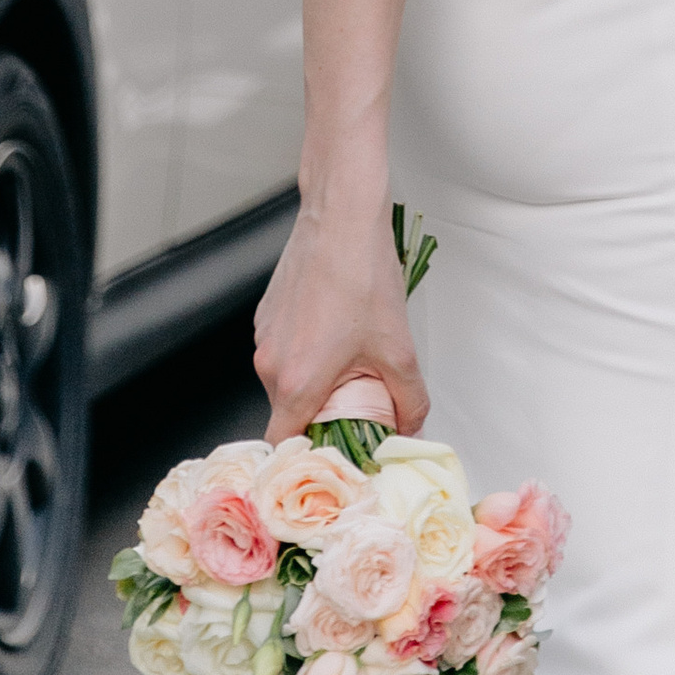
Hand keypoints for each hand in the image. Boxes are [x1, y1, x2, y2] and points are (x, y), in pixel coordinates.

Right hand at [253, 191, 428, 437]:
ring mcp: (264, 335)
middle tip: (356, 404)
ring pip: (286, 378)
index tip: (331, 456)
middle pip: (288, 412)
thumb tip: (410, 428)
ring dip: (313, 380)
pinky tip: (336, 329)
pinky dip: (305, 351)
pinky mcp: (267, 312)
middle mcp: (270, 362)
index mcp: (296, 381)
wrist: (341, 215)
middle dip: (320, 415)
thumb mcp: (399, 349)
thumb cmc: (363, 274)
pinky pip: (283, 348)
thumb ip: (409, 401)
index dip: (307, 459)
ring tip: (350, 359)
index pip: (284, 448)